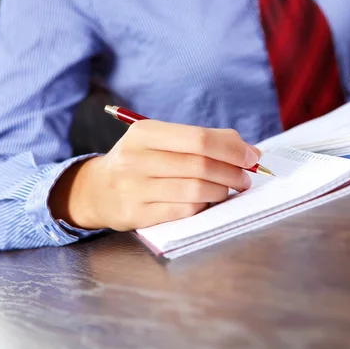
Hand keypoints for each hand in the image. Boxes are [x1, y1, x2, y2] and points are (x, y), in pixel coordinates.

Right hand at [50, 120, 260, 230]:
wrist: (97, 190)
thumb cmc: (141, 161)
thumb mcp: (161, 141)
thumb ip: (201, 140)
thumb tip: (248, 150)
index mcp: (144, 133)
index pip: (199, 139)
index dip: (232, 149)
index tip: (252, 157)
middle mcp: (136, 159)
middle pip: (200, 165)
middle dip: (232, 172)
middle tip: (245, 177)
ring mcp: (134, 188)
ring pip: (196, 190)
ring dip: (222, 191)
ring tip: (229, 189)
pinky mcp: (137, 214)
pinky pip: (185, 210)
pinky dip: (204, 206)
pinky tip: (207, 201)